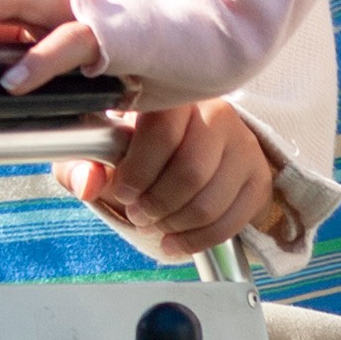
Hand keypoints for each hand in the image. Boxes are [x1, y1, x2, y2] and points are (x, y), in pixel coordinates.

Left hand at [60, 96, 290, 260]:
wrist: (185, 145)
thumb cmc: (138, 145)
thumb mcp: (100, 150)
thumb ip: (82, 164)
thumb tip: (89, 183)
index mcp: (174, 98)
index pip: (161, 131)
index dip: (137, 170)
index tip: (122, 191)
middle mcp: (216, 114)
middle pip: (190, 171)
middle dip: (156, 204)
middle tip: (138, 214)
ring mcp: (243, 146)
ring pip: (210, 201)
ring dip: (176, 224)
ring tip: (155, 225)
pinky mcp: (258, 178)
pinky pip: (232, 222)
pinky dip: (199, 240)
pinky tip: (176, 241)